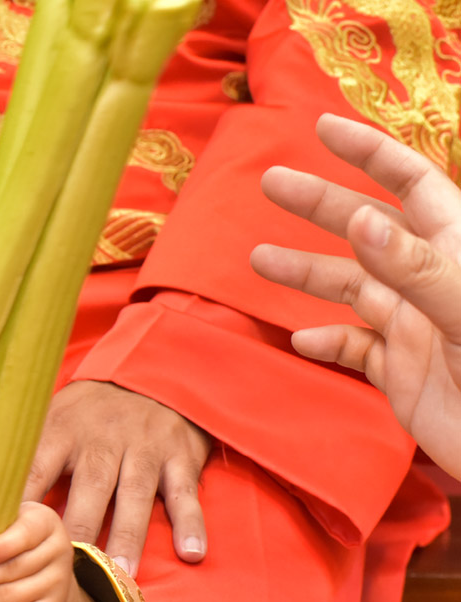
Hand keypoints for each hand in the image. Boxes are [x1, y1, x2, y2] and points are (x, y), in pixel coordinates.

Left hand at [25, 380, 210, 575]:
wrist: (150, 373)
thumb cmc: (88, 411)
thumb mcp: (53, 417)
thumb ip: (26, 456)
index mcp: (63, 430)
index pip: (38, 469)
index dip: (23, 503)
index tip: (10, 539)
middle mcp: (103, 438)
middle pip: (90, 486)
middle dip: (81, 527)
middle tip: (71, 568)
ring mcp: (144, 447)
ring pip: (135, 494)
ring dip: (128, 535)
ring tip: (122, 572)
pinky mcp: (179, 456)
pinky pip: (184, 493)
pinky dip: (190, 523)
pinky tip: (191, 554)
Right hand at [252, 113, 460, 478]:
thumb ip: (415, 268)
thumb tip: (361, 222)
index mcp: (456, 251)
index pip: (413, 183)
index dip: (370, 152)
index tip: (322, 128)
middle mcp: (431, 281)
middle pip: (368, 229)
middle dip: (319, 203)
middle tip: (270, 182)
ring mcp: (415, 327)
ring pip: (352, 288)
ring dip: (306, 271)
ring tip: (258, 259)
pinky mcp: (401, 373)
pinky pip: (355, 349)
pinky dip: (327, 343)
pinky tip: (302, 340)